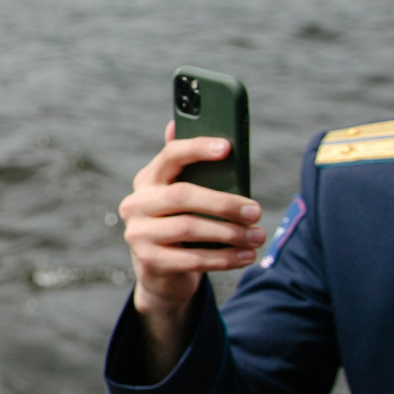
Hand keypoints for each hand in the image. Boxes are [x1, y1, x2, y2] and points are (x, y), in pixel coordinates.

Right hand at [118, 122, 264, 368]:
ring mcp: (138, 233)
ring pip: (189, 227)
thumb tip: (174, 122)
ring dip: (230, 233)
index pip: (170, 156)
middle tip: (256, 211)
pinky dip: (225, 258)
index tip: (228, 147)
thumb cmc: (180, 221)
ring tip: (258, 236)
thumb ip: (186, 166)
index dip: (198, 149)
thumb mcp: (183, 194)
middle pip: (182, 195)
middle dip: (224, 203)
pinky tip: (246, 256)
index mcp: (147, 180)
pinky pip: (193, 258)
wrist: (160, 271)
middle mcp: (135, 204)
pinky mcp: (148, 261)